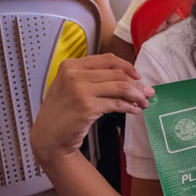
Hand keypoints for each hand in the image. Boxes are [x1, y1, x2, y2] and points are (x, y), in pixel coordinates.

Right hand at [30, 55, 153, 168]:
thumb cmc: (62, 112)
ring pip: (121, 87)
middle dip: (137, 84)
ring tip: (143, 103)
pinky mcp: (87, 106)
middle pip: (118, 74)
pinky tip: (134, 110)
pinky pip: (117, 103)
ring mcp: (80, 90)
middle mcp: (74, 75)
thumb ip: (93, 77)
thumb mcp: (71, 86)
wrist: (48, 136)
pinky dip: (130, 107)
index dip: (127, 67)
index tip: (138, 76)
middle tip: (147, 93)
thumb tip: (130, 78)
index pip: (108, 59)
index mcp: (71, 65)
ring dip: (137, 96)